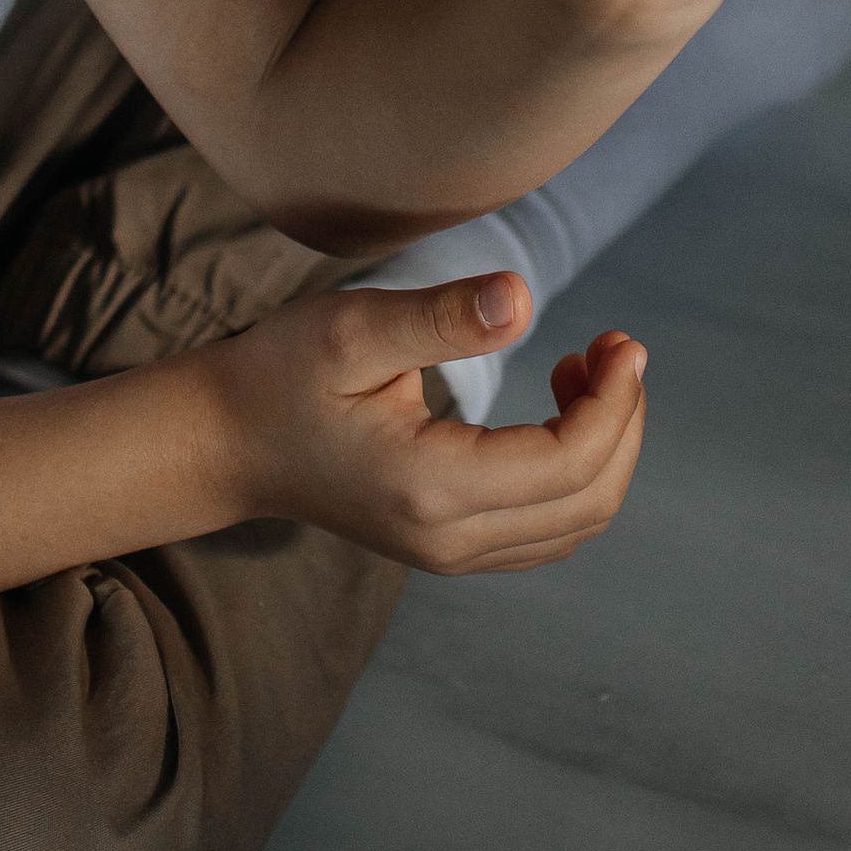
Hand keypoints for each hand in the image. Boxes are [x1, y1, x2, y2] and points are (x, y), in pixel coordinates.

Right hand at [204, 274, 647, 572]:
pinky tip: (559, 409)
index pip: (569, 462)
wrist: (227, 442)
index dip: (616, 402)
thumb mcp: (352, 327)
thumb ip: (441, 317)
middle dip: (624, 420)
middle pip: (590, 500)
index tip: (623, 340)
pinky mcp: (450, 547)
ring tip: (587, 367)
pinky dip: (579, 472)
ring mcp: (449, 554)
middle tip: (617, 347)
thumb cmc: (282, 374)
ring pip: (577, 521)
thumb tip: (523, 297)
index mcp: (430, 487)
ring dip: (607, 446)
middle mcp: (447, 539)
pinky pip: (549, 527)